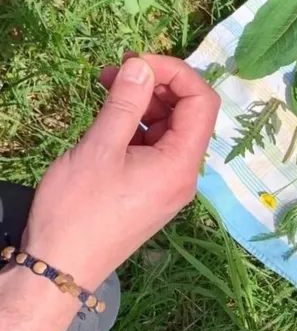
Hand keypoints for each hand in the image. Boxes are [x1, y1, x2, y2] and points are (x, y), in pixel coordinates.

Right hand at [22, 55, 219, 288]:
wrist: (59, 269)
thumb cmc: (78, 209)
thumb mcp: (99, 148)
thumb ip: (126, 103)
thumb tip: (143, 65)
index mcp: (182, 163)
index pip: (203, 102)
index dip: (176, 73)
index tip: (137, 61)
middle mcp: (185, 174)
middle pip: (189, 114)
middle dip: (158, 85)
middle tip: (116, 70)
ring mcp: (169, 184)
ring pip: (171, 130)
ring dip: (145, 103)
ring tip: (107, 87)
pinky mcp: (152, 191)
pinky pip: (156, 148)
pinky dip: (139, 127)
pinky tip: (111, 118)